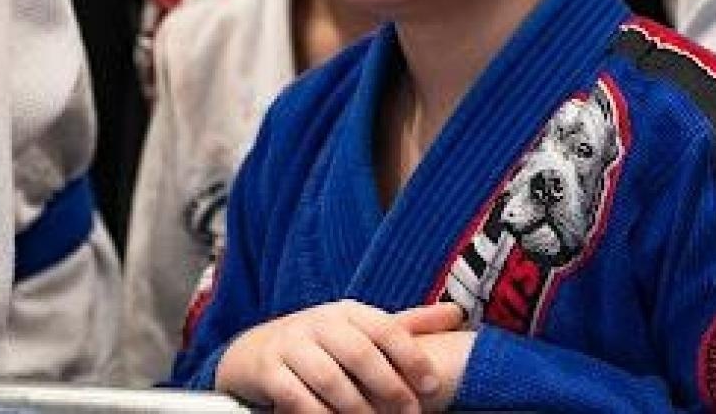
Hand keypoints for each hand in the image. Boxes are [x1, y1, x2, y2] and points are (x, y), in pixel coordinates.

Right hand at [215, 299, 460, 412]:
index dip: (411, 355)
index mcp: (348, 312)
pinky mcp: (269, 370)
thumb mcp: (362, 328)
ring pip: (329, 379)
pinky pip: (297, 398)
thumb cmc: (324, 342)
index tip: (431, 385)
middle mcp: (320, 322)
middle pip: (359, 353)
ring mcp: (292, 344)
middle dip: (388, 387)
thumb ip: (407, 326)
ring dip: (356, 408)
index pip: (386, 328)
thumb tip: (458, 315)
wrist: (258, 350)